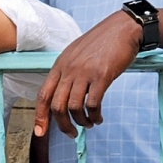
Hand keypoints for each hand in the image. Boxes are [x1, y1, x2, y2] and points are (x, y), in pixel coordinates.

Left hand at [34, 11, 141, 137]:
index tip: (40, 132)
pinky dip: (95, 115)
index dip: (40, 116)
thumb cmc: (100, 43)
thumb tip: (62, 96)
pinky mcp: (102, 76)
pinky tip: (99, 117)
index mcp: (59, 65)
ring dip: (81, 122)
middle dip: (63, 125)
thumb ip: (67, 73)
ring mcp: (85, 72)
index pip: (43, 94)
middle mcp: (68, 69)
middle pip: (57, 105)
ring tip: (89, 123)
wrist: (122, 29)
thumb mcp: (75, 55)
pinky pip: (93, 103)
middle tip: (72, 133)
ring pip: (74, 108)